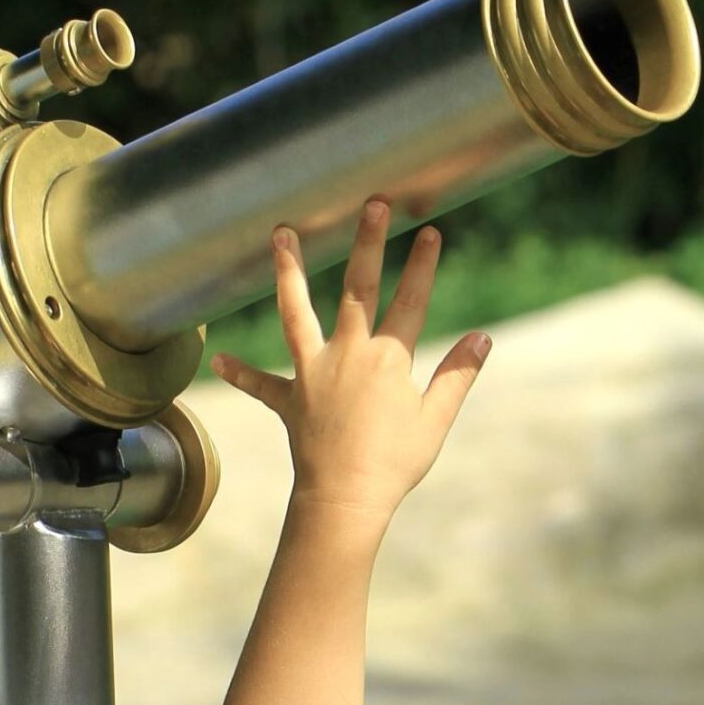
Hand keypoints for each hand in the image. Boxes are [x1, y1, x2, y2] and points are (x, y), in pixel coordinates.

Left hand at [209, 195, 490, 524]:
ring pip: (297, 312)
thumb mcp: (434, 421)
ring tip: (280, 235)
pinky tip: (220, 359)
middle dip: (368, 242)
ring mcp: (314, 373)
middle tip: (372, 203)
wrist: (345, 501)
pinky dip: (242, 372)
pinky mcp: (290, 400)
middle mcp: (348, 354)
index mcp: (388, 359)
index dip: (423, 266)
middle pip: (358, 288)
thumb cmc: (393, 464)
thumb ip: (457, 376)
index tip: (431, 231)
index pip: (411, 301)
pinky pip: (262, 384)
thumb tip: (483, 339)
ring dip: (289, 272)